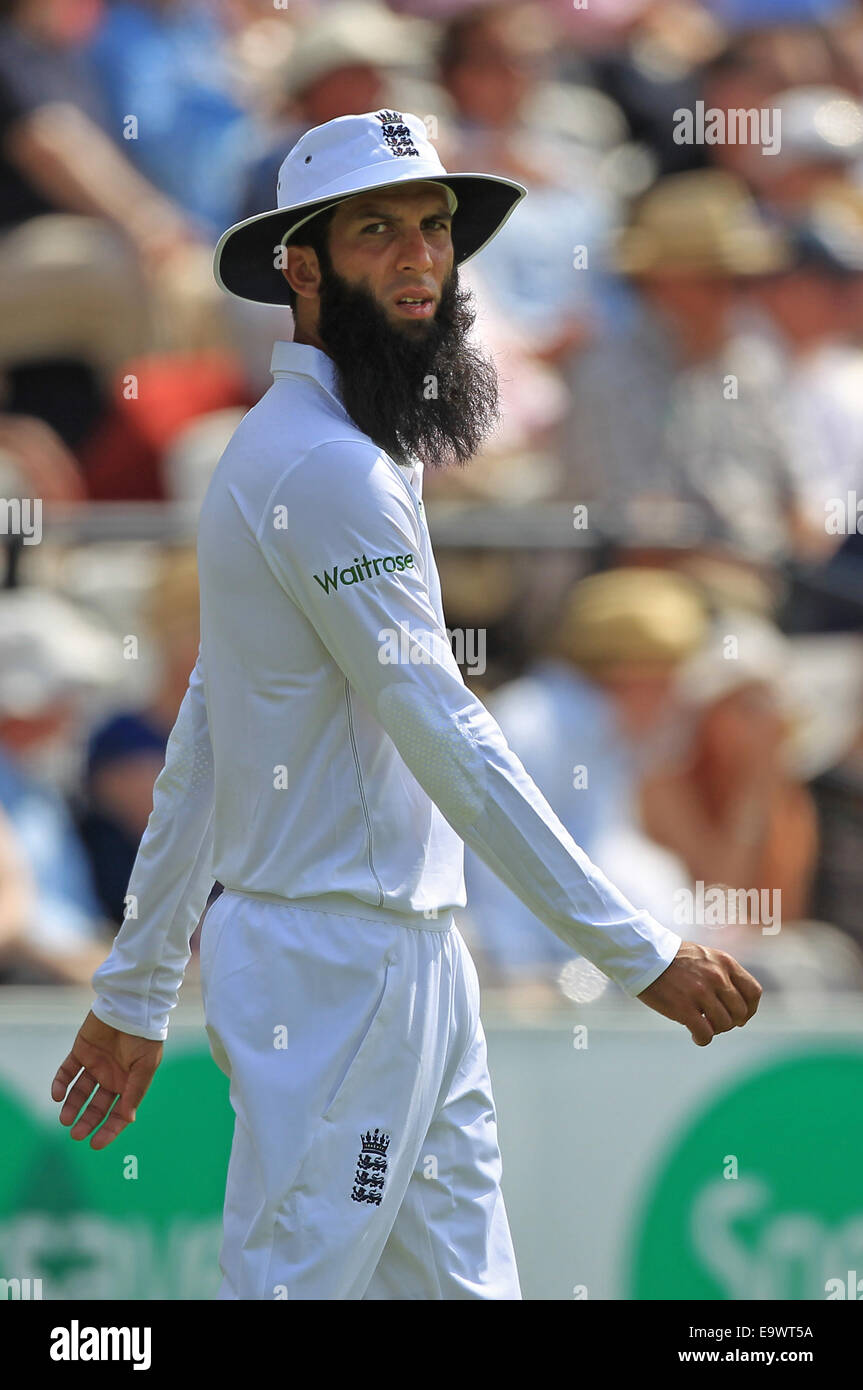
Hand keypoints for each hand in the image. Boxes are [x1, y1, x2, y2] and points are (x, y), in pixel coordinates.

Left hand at [50, 1010, 162, 1148]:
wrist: (130, 1006)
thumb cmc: (144, 1036)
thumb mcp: (145, 1066)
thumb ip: (135, 1091)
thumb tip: (128, 1119)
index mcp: (129, 1083)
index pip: (118, 1113)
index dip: (109, 1130)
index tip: (96, 1143)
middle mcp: (111, 1077)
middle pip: (96, 1106)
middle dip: (87, 1122)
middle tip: (76, 1134)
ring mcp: (95, 1065)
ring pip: (79, 1092)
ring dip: (72, 1107)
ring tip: (65, 1119)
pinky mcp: (80, 1052)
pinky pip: (66, 1072)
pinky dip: (60, 1084)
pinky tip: (58, 1095)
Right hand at [637, 940, 761, 1045]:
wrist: (644, 955)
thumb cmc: (673, 958)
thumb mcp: (705, 956)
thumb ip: (723, 974)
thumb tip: (736, 1003)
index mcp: (725, 963)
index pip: (754, 992)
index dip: (750, 1009)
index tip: (740, 1016)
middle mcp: (717, 977)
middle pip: (740, 1012)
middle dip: (731, 1022)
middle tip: (716, 1021)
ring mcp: (701, 992)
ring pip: (724, 1024)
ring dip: (716, 1030)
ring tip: (703, 1026)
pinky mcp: (684, 1007)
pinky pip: (705, 1033)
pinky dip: (702, 1039)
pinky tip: (694, 1035)